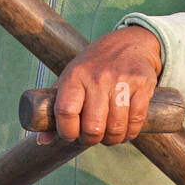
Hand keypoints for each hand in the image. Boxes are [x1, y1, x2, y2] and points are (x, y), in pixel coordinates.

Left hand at [36, 28, 163, 146]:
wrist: (128, 43)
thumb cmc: (93, 67)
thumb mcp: (70, 78)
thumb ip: (56, 108)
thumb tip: (42, 140)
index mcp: (75, 76)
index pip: (65, 113)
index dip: (67, 132)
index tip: (71, 135)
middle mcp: (98, 77)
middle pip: (93, 127)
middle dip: (92, 139)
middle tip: (93, 136)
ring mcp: (122, 81)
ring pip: (116, 128)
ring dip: (112, 139)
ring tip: (109, 134)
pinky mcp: (142, 85)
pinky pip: (136, 121)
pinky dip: (130, 133)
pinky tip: (125, 129)